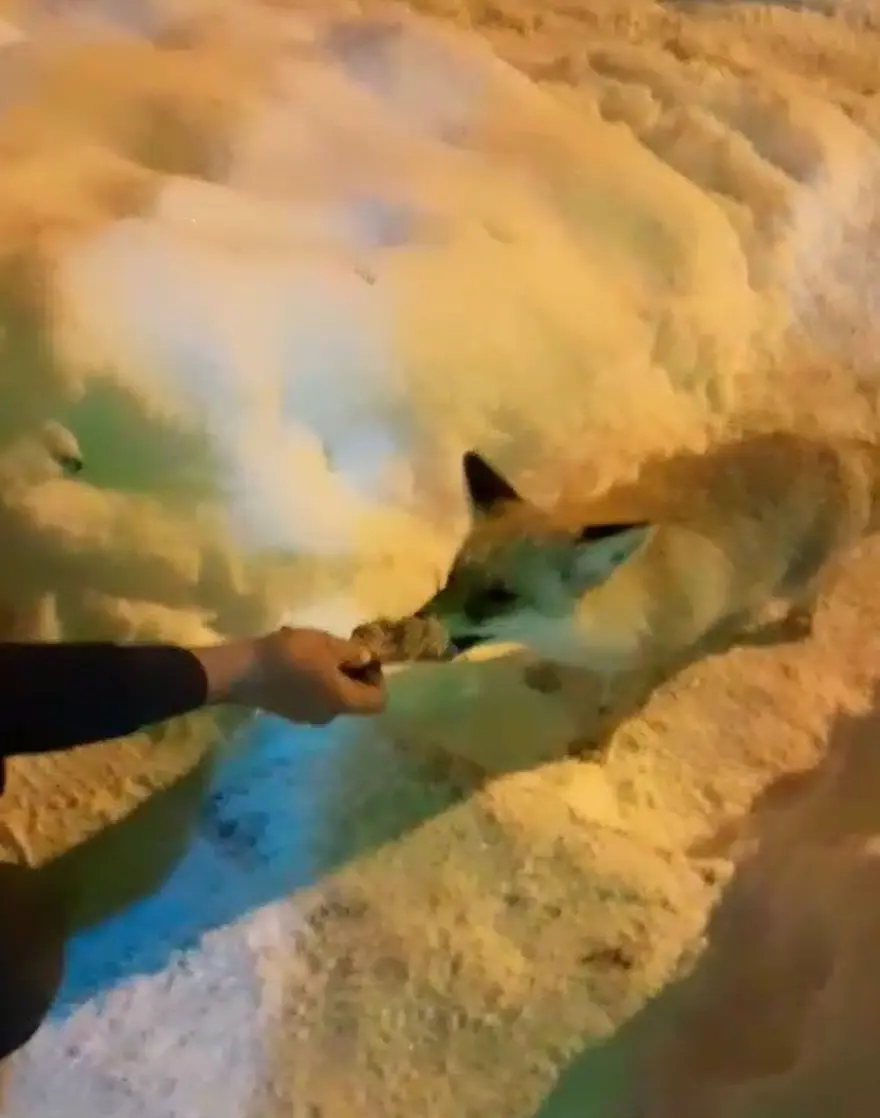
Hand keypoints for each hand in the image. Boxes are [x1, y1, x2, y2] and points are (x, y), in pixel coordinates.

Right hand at [235, 626, 386, 724]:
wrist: (242, 671)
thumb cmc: (290, 655)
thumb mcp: (327, 645)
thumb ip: (353, 653)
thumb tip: (368, 659)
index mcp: (342, 702)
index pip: (378, 702)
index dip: (378, 679)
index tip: (364, 658)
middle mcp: (329, 716)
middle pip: (356, 700)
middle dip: (355, 675)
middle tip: (343, 650)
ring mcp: (308, 717)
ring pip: (334, 698)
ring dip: (335, 677)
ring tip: (320, 654)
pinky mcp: (291, 712)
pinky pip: (315, 699)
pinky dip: (318, 683)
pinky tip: (301, 664)